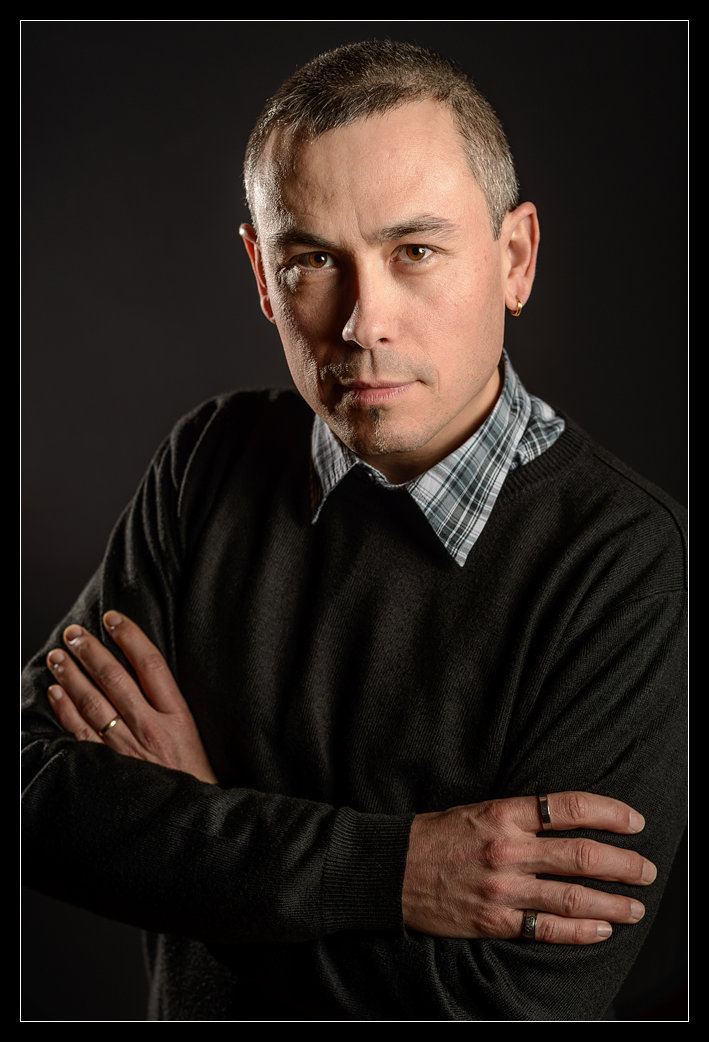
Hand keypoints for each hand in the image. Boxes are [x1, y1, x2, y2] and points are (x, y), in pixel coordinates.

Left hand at [46, 611, 217, 784]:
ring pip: (93, 702)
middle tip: (74, 633)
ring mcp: (127, 748)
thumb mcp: (194, 735)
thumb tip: (142, 673)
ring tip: (59, 656)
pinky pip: (80, 733)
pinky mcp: (108, 767)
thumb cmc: (194, 777)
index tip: (113, 619)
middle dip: (91, 652)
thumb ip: (170, 707)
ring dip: (72, 676)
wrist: (189, 820)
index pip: (151, 665)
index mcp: (178, 716)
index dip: (130, 637)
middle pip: (116, 679)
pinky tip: (56, 692)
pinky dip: (66, 710)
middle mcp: (151, 728)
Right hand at [402, 792, 655, 943]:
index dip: (610, 814)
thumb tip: (567, 823)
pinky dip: (580, 931)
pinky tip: (602, 929)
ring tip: (636, 905)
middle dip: (622, 864)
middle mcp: (508, 849)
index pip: (569, 809)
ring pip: (572, 896)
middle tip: (645, 868)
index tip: (635, 821)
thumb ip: (519, 817)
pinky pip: (547, 929)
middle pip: (580, 855)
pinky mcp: (494, 921)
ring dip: (612, 902)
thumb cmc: (435, 836)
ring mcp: (503, 888)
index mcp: (503, 814)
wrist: (391, 870)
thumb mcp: (477, 810)